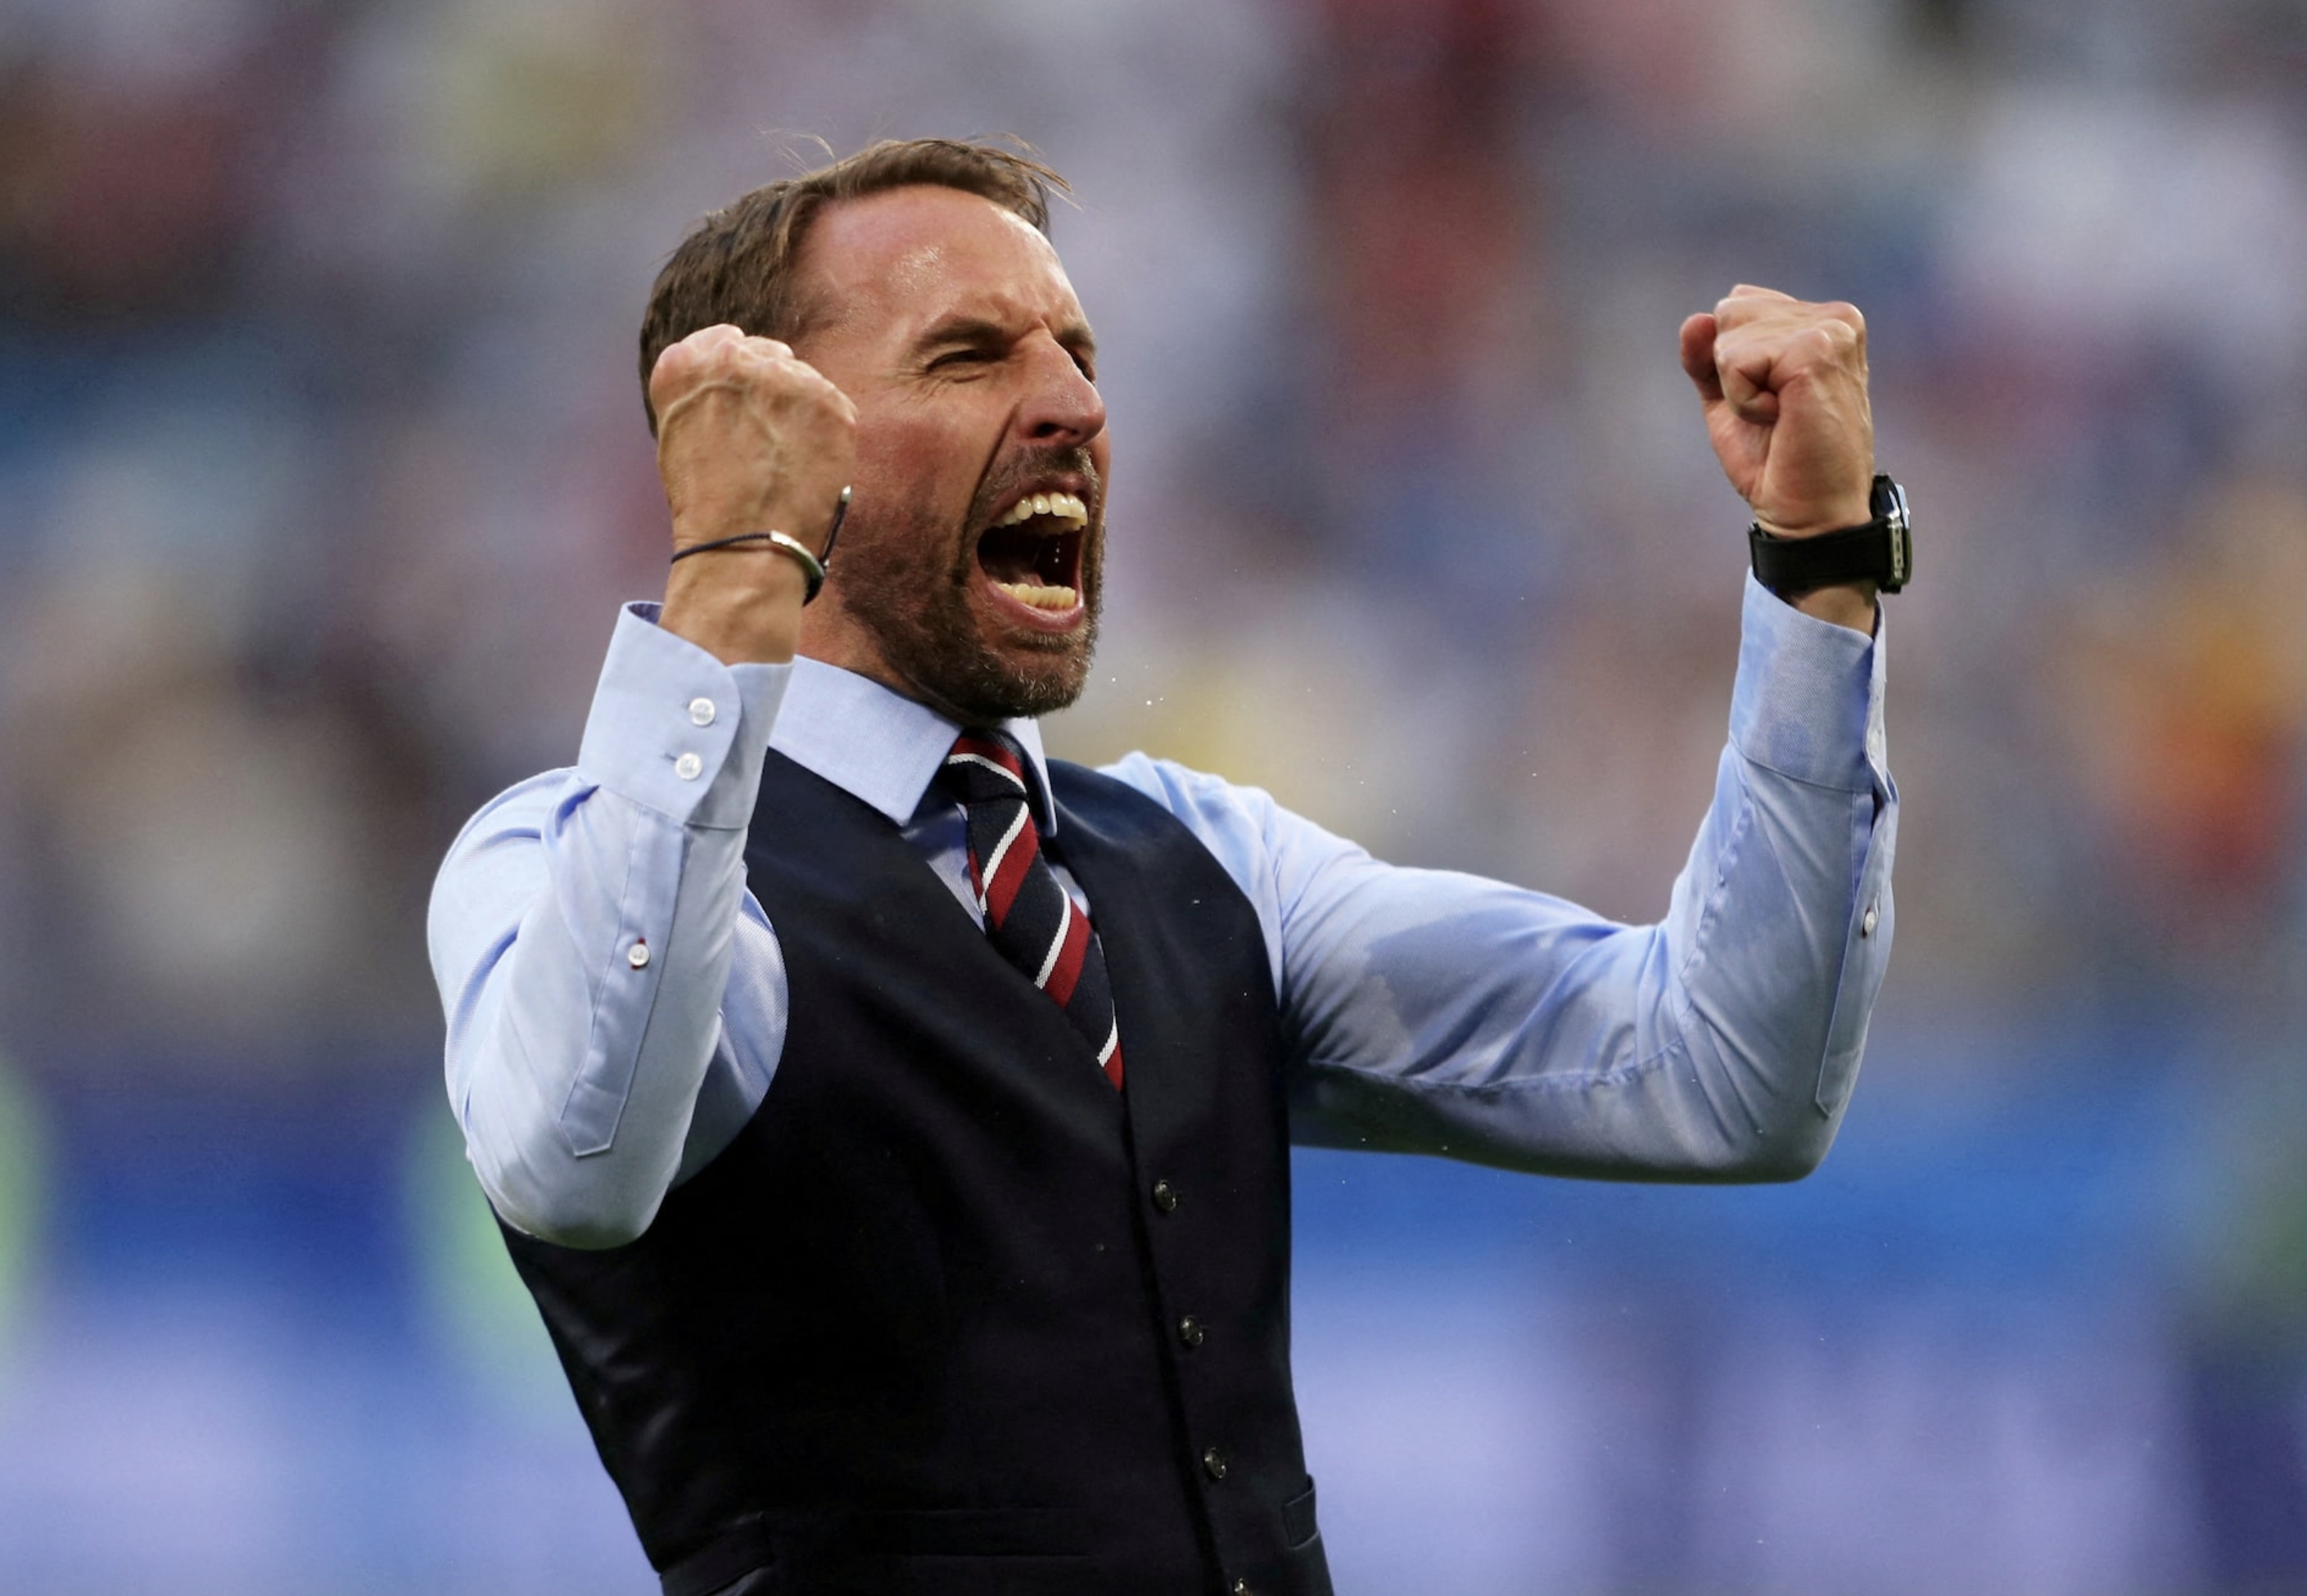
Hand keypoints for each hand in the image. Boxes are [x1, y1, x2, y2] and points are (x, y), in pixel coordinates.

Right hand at [653, 324, 855, 555]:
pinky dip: (827, 433)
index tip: (745, 396)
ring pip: (804, 380)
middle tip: (771, 436)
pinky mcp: (829, 402)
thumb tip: (737, 384)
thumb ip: (704, 393)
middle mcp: (734, 358)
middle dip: (773, 388)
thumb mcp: (678, 433)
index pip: (723, 341)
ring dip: (801, 410)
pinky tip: (809, 465)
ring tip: (787, 459)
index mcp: (686, 363)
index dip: (739, 373)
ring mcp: (786, 377)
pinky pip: (834, 407)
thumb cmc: (705, 504)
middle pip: (768, 355)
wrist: (742, 545)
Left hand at [1678, 286, 1871, 537]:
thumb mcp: (1729, 397)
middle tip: (1775, 411)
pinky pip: (1734, 361)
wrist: (1809, 511)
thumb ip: (1707, 356)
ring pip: (1728, 336)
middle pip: (1728, 311)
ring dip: (1737, 388)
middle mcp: (1835, 318)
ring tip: (1779, 416)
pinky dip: (1742, 400)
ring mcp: (1829, 331)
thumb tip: (1695, 319)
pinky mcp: (1814, 351)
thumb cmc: (1776, 458)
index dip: (1732, 361)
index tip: (1773, 399)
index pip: (1738, 304)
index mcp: (1823, 320)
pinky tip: (1780, 418)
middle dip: (1732, 370)